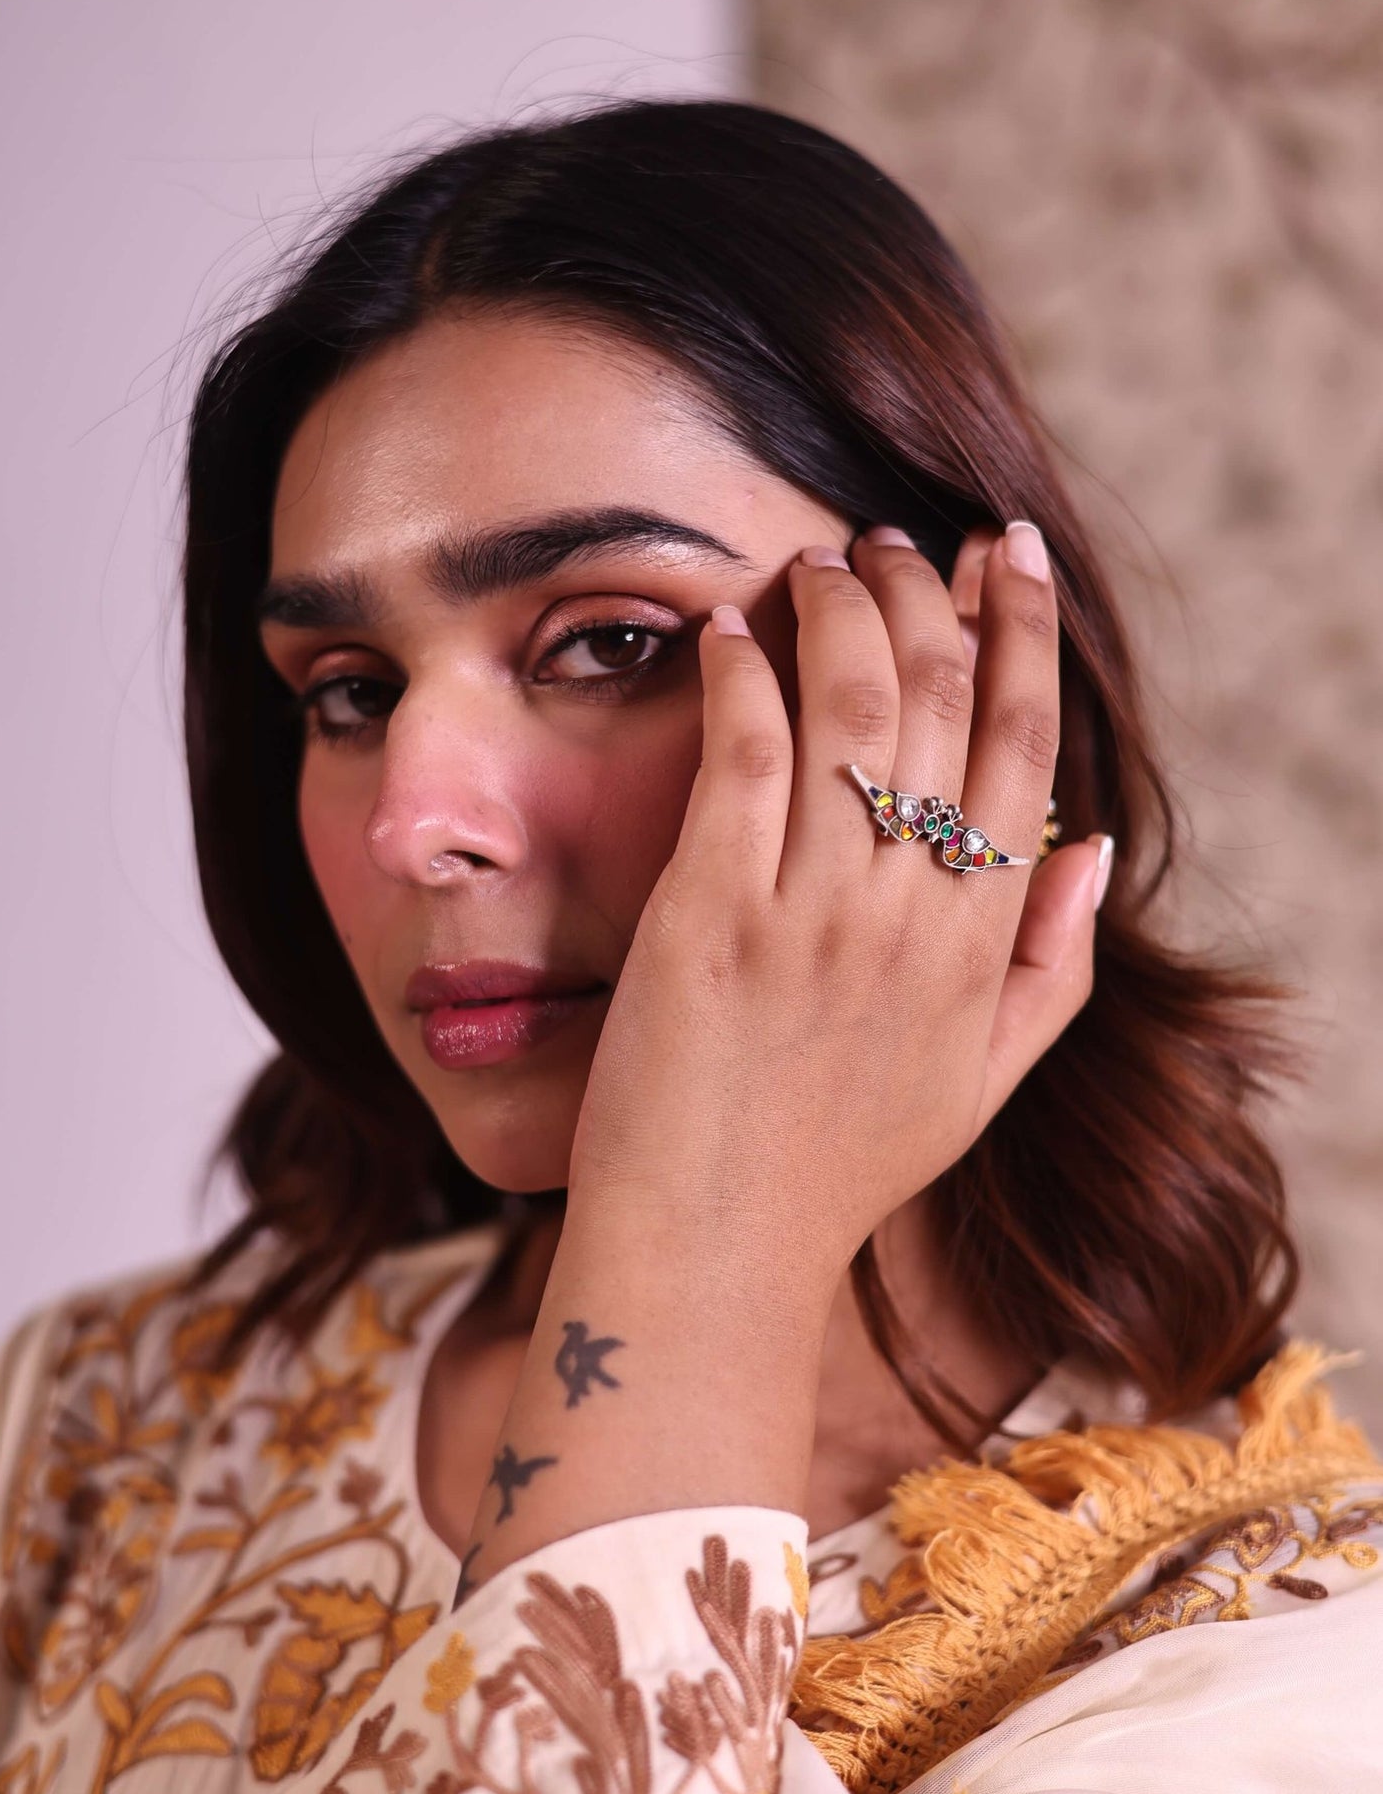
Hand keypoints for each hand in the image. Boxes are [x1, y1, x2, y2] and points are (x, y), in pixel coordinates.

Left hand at [563, 521, 1103, 1311]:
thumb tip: (1084, 849)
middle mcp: (911, 920)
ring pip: (854, 713)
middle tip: (893, 540)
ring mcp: (812, 917)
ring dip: (841, 611)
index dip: (1023, 635)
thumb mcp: (980, 1085)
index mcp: (982, 949)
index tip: (1010, 553)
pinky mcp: (709, 918)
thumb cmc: (836, 1170)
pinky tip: (730, 631)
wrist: (714, 1253)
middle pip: (946, 708)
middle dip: (928, 595)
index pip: (1027, 751)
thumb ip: (1049, 969)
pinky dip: (742, 678)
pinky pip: (741, 760)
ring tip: (817, 561)